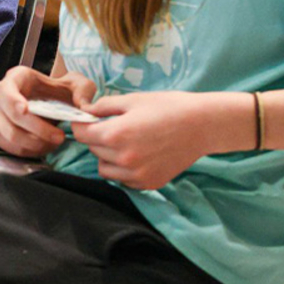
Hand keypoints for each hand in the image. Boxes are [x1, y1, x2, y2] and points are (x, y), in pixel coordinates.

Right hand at [0, 66, 96, 156]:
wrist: (52, 102)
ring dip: (33, 144)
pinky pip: (6, 147)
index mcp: (17, 77)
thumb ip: (84, 91)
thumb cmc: (61, 91)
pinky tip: (41, 147)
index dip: (13, 101)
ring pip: (9, 135)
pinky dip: (26, 151)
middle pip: (9, 117)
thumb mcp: (78, 85)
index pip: (7, 90)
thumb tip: (82, 106)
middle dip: (36, 131)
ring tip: (53, 143)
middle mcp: (0, 93)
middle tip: (59, 137)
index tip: (25, 110)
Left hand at [70, 91, 251, 189]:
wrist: (202, 126)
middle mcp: (123, 159)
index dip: (81, 124)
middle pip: (92, 150)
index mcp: (116, 135)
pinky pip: (123, 179)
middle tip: (114, 126)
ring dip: (107, 156)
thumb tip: (86, 111)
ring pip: (105, 168)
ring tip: (126, 142)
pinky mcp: (149, 184)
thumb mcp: (133, 100)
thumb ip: (104, 107)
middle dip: (97, 137)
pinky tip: (139, 154)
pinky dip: (124, 169)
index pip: (81, 134)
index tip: (86, 120)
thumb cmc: (168, 107)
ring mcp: (136, 175)